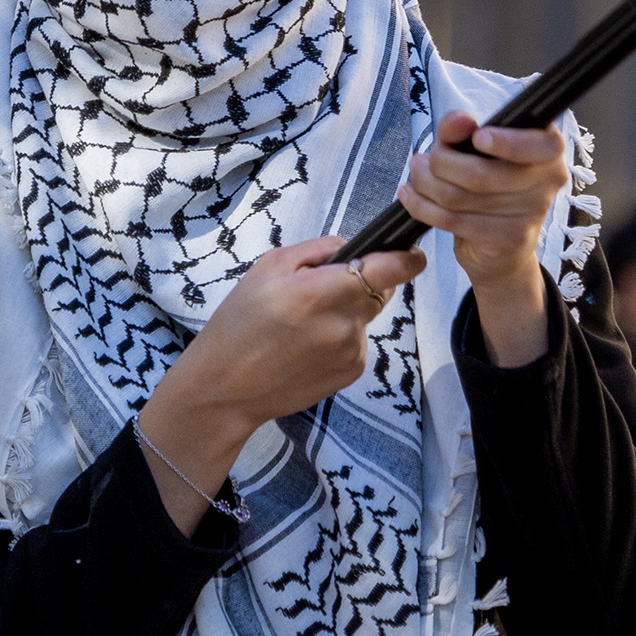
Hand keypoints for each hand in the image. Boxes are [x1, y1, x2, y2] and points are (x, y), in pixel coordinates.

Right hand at [134, 235, 419, 531]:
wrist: (225, 388)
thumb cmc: (239, 322)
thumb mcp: (269, 267)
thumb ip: (319, 250)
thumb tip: (354, 247)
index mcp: (324, 291)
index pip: (391, 269)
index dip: (407, 258)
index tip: (410, 252)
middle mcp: (345, 323)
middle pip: (382, 289)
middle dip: (364, 281)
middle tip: (323, 289)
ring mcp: (351, 352)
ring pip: (366, 316)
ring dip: (347, 312)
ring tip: (303, 325)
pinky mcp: (352, 373)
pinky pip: (357, 341)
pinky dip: (340, 337)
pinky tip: (306, 347)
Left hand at [400, 109, 568, 362]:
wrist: (501, 248)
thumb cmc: (489, 185)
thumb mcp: (473, 149)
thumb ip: (461, 129)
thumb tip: (458, 121)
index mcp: (548, 150)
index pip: (543, 144)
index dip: (507, 142)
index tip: (477, 137)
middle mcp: (548, 181)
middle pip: (483, 172)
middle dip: (440, 163)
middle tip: (421, 160)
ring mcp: (532, 213)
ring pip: (461, 196)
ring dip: (426, 183)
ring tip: (416, 175)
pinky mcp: (510, 239)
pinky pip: (454, 220)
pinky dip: (423, 206)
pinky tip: (410, 196)